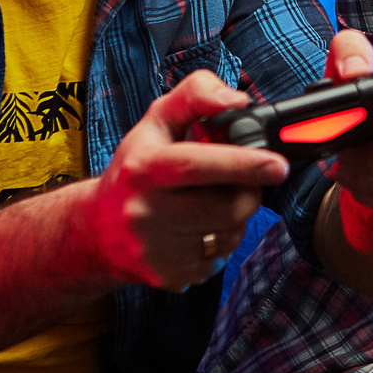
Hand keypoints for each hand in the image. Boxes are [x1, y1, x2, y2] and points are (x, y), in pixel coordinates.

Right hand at [86, 70, 290, 290]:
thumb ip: (195, 95)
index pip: (197, 165)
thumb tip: (237, 99)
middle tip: (237, 181)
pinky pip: (219, 259)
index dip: (242, 164)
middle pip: (228, 207)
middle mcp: (145, 212)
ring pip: (230, 235)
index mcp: (142, 168)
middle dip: (247, 191)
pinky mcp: (168, 276)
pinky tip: (195, 229)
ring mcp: (156, 249)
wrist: (95, 231)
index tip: (277, 164)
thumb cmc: (134, 170)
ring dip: (234, 217)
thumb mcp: (155, 122)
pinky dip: (219, 242)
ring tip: (208, 203)